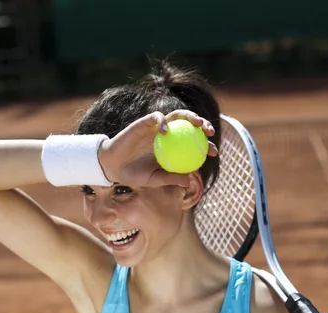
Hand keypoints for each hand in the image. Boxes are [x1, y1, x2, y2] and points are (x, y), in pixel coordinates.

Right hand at [98, 110, 216, 187]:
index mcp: (173, 148)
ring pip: (176, 116)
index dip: (206, 145)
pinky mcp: (144, 122)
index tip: (214, 152)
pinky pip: (156, 117)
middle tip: (209, 132)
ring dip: (189, 116)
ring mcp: (157, 128)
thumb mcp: (154, 180)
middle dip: (203, 125)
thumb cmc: (134, 175)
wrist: (113, 167)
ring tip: (197, 122)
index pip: (194, 144)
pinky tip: (164, 130)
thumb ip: (170, 178)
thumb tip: (189, 181)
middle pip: (190, 125)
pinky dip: (161, 121)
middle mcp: (168, 136)